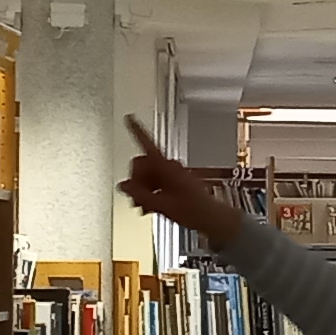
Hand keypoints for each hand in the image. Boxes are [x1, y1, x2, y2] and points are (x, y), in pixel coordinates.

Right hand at [118, 115, 244, 240]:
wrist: (210, 216)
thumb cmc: (195, 208)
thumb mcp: (162, 204)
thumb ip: (140, 194)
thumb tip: (124, 186)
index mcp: (166, 166)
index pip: (148, 143)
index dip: (137, 130)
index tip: (128, 117)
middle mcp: (169, 166)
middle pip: (142, 164)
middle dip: (136, 180)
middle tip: (137, 197)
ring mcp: (171, 173)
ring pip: (147, 175)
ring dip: (142, 189)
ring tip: (144, 205)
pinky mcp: (173, 182)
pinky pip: (154, 181)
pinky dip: (149, 192)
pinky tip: (149, 204)